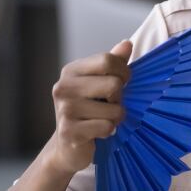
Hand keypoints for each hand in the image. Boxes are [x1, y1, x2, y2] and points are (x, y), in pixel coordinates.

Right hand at [48, 39, 131, 177]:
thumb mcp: (100, 81)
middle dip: (120, 97)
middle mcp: (63, 88)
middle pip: (114, 84)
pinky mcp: (69, 132)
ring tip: (103, 119)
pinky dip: (109, 131)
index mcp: (71, 71)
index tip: (122, 82)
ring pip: (114, 109)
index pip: (108, 60)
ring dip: (116, 117)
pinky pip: (107, 127)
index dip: (123, 72)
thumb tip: (126, 44)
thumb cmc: (89, 109)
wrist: (68, 146)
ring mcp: (64, 110)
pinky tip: (97, 132)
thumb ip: (113, 62)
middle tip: (110, 104)